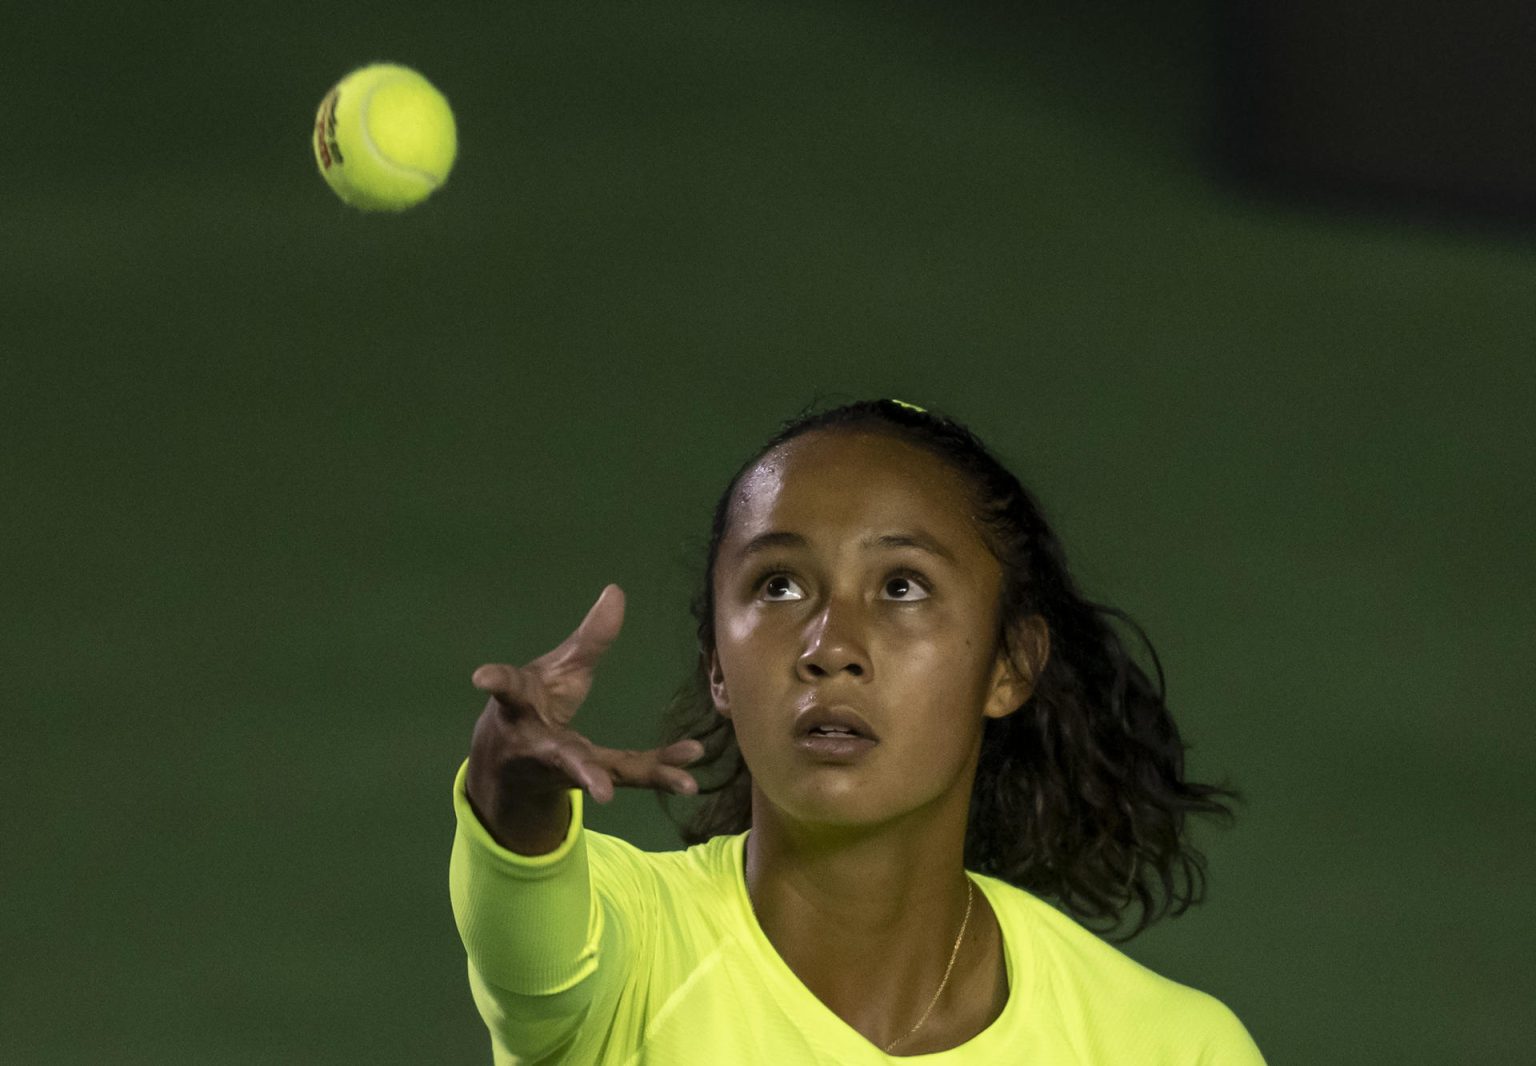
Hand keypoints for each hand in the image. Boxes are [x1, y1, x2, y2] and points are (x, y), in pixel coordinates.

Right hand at [466, 585, 703, 826]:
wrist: (506, 768)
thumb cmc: (533, 706)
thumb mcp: (556, 672)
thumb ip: (590, 639)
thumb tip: (617, 590)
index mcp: (519, 706)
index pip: (508, 689)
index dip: (496, 680)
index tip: (482, 679)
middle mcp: (536, 744)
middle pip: (560, 756)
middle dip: (581, 769)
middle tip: (602, 790)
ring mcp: (562, 769)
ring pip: (597, 776)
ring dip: (631, 780)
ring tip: (667, 786)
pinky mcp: (586, 780)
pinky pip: (626, 775)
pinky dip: (660, 772)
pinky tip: (691, 778)